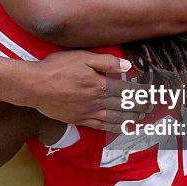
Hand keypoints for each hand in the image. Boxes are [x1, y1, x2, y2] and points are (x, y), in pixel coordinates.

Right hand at [22, 51, 149, 132]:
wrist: (34, 86)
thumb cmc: (56, 68)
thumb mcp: (82, 57)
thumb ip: (106, 62)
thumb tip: (127, 66)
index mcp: (100, 84)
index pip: (127, 90)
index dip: (142, 93)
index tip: (152, 93)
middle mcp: (96, 101)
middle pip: (124, 106)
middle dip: (139, 107)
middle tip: (151, 108)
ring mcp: (87, 113)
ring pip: (114, 118)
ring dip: (129, 119)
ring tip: (140, 118)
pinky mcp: (78, 119)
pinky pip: (99, 126)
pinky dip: (112, 127)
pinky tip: (119, 128)